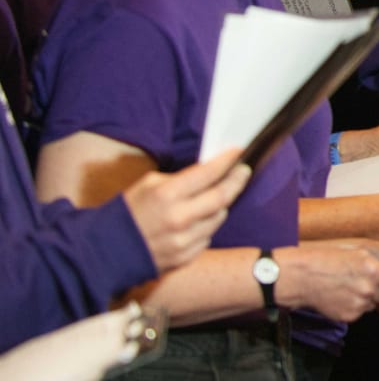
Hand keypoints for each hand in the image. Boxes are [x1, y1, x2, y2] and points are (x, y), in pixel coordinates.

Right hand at [123, 149, 250, 272]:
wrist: (104, 251)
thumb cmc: (127, 213)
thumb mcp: (148, 184)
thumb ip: (180, 179)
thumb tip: (208, 172)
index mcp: (167, 195)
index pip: (209, 173)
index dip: (227, 161)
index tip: (238, 152)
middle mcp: (180, 218)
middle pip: (223, 197)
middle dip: (237, 181)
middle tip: (242, 171)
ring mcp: (184, 241)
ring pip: (219, 217)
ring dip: (220, 205)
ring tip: (215, 196)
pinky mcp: (185, 257)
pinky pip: (208, 236)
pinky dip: (207, 225)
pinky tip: (197, 220)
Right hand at [276, 242, 378, 322]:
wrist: (299, 277)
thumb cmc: (327, 257)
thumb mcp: (358, 247)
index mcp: (373, 268)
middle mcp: (369, 289)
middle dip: (377, 288)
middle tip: (358, 279)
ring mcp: (359, 304)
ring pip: (372, 303)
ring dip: (364, 297)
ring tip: (345, 286)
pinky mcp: (349, 316)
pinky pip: (359, 312)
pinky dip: (352, 306)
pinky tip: (339, 296)